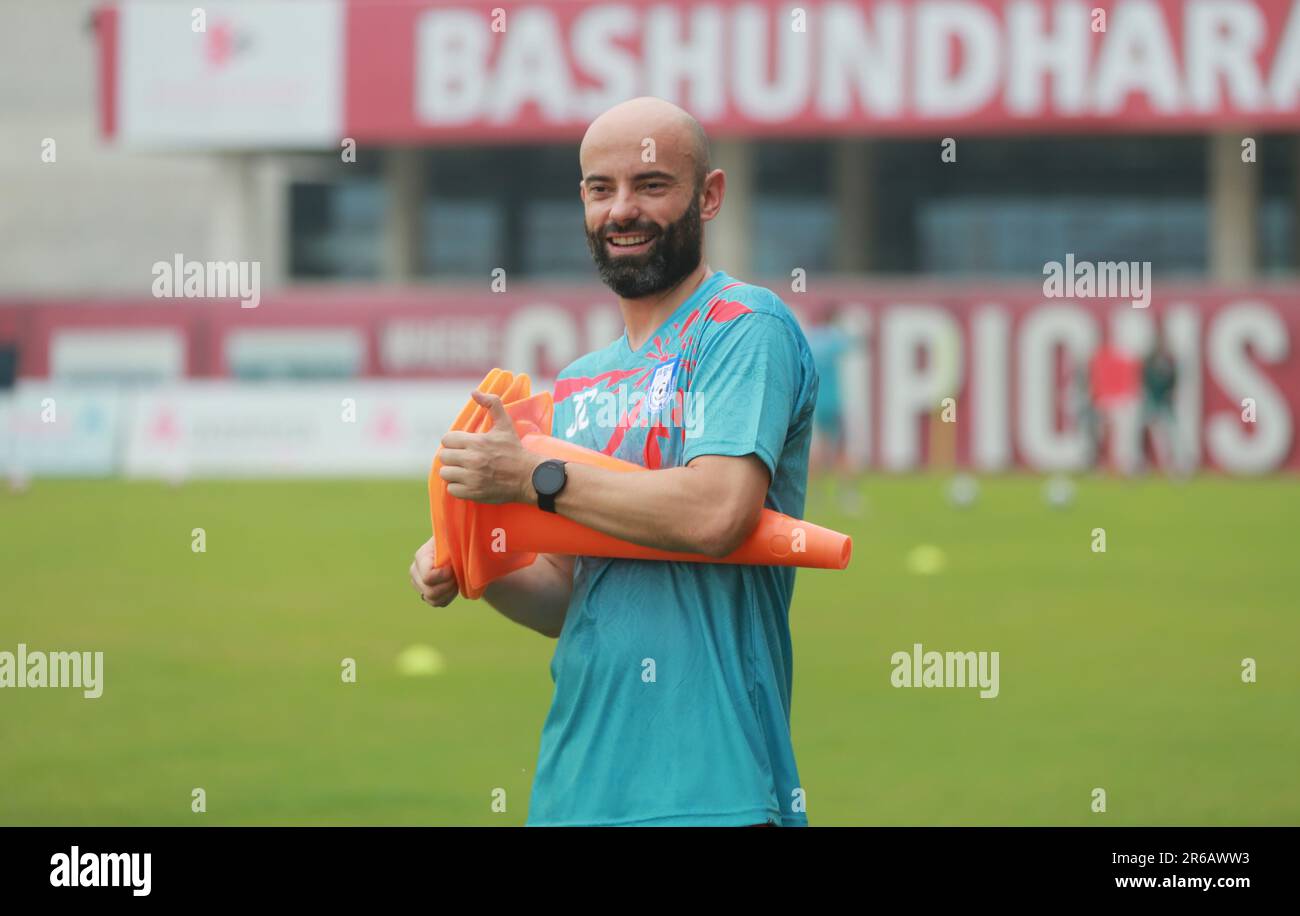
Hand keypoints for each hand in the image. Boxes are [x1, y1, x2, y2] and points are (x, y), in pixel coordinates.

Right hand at [410, 536, 456, 607]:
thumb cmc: (456, 540)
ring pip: (432, 599)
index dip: (444, 576)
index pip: (428, 576)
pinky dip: (447, 598)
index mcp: (421, 556)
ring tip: (456, 581)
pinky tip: (453, 587)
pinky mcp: (425, 592)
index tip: (454, 568)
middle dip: (448, 586)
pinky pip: (436, 603)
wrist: (455, 548)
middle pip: (430, 591)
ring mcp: (418, 583)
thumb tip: (458, 534)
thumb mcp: (454, 536)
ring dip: (448, 592)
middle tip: (458, 576)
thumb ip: (453, 536)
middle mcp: (415, 571)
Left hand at [437, 390, 542, 504]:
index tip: (462, 446)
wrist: (529, 477)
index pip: (447, 440)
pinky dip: (457, 487)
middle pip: (443, 457)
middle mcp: (472, 460)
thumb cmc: (515, 450)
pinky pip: (452, 490)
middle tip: (462, 459)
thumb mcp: (505, 425)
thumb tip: (474, 392)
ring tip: (463, 471)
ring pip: (445, 473)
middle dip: (452, 457)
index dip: (453, 442)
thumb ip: (492, 404)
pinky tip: (467, 483)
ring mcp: (472, 478)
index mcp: (477, 442)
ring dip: (453, 472)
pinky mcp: (473, 493)